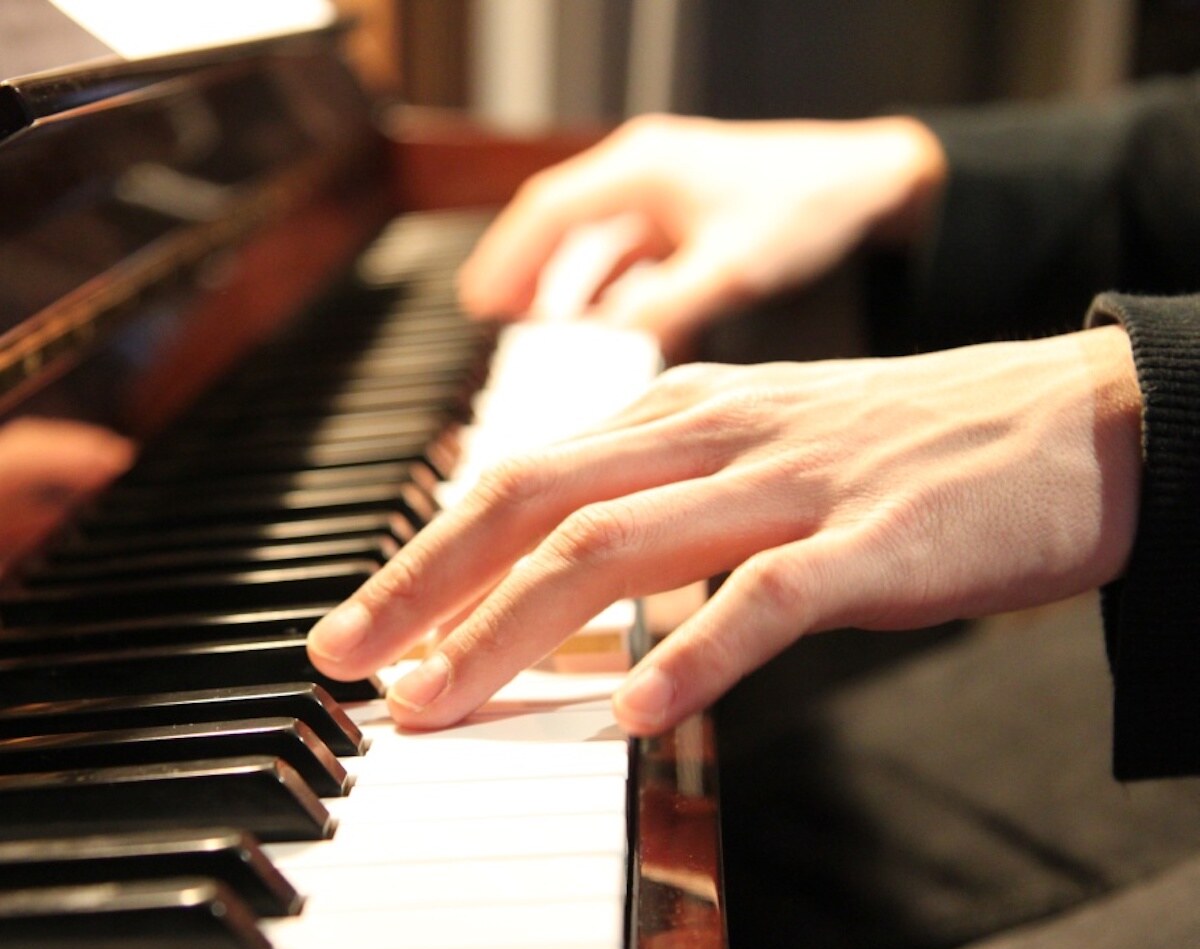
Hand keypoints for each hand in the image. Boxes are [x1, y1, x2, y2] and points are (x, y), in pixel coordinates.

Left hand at [306, 325, 1142, 735]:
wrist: (1070, 424)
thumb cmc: (900, 453)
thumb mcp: (756, 451)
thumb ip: (661, 505)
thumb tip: (566, 590)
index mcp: (681, 413)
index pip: (521, 479)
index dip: (428, 554)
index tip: (366, 628)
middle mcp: (717, 435)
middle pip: (535, 504)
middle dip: (424, 586)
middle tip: (348, 662)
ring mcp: (795, 485)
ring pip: (621, 550)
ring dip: (513, 632)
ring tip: (439, 704)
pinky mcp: (876, 543)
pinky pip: (768, 597)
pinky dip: (697, 654)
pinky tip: (639, 714)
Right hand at [457, 113, 947, 347]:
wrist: (875, 186)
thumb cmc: (809, 210)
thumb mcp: (733, 267)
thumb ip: (665, 308)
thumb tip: (604, 350)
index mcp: (644, 169)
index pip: (549, 213)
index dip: (507, 260)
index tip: (477, 304)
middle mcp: (647, 173)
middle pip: (560, 222)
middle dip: (524, 270)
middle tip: (492, 320)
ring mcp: (669, 194)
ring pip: (595, 239)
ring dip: (566, 283)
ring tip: (540, 330)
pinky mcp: (692, 218)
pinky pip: (631, 253)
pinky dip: (610, 287)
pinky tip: (607, 324)